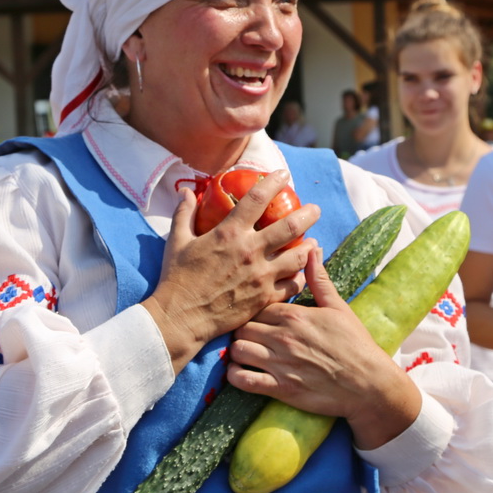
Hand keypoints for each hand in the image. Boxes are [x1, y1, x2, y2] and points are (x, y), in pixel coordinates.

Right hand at [143, 170, 318, 373]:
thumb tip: (185, 192)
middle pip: (290, 226)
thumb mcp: (177, 242)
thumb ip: (184, 214)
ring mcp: (261, 275)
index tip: (284, 175)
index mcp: (230, 233)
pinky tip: (302, 273)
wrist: (182, 317)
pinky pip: (292, 285)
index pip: (257, 199)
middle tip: (315, 209)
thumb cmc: (177, 279)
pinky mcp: (265, 297)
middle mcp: (251, 251)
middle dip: (308, 214)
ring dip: (310, 247)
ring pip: (298, 256)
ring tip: (314, 242)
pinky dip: (300, 277)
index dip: (273, 183)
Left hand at [226, 247, 420, 447]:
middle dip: (242, 330)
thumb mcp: (338, 307)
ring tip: (246, 354)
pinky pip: (242, 380)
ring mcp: (280, 364)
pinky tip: (241, 372)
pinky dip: (235, 376)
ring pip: (236, 351)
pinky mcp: (280, 389)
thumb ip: (319, 279)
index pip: (257, 306)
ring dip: (237, 352)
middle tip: (251, 336)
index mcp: (294, 315)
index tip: (259, 318)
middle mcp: (283, 337)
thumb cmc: (355, 344)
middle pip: (242, 327)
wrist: (369, 384)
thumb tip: (312, 249)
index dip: (255, 312)